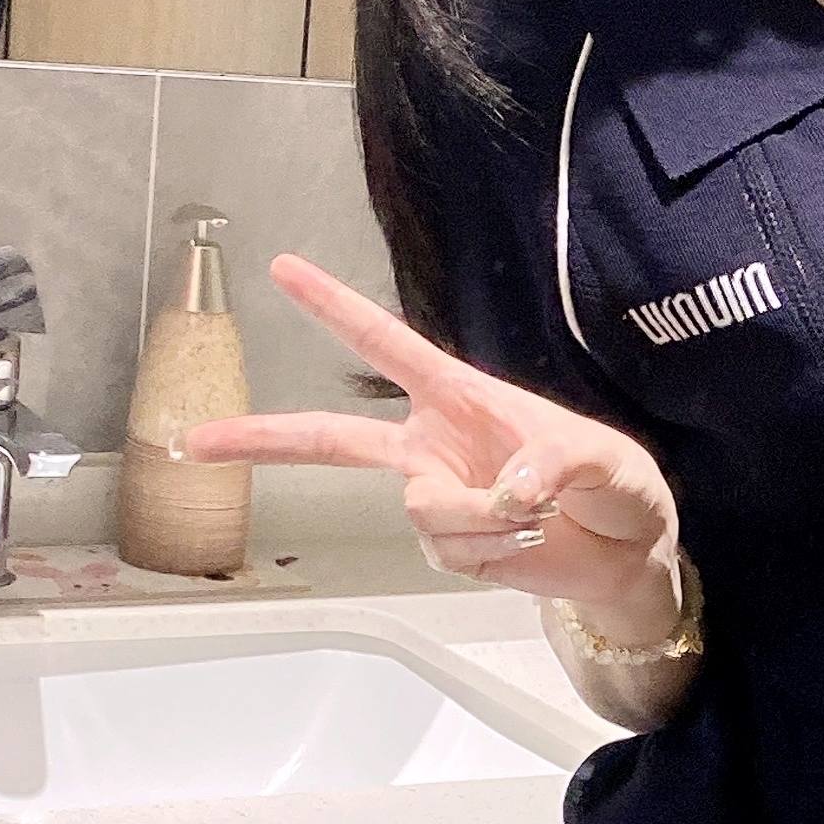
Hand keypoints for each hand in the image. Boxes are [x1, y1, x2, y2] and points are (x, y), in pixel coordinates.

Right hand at [184, 255, 684, 632]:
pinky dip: (493, 551)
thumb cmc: (619, 488)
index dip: (335, 306)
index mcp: (461, 396)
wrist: (630, 555)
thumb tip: (507, 492)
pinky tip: (525, 544)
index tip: (280, 268)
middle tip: (193, 439)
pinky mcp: (451, 548)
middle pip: (332, 440)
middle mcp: (434, 444)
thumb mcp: (607, 460)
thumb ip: (558, 463)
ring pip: (424, 510)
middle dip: (263, 440)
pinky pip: (450, 551)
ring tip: (535, 516)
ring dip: (484, 519)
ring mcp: (437, 498)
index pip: (387, 344)